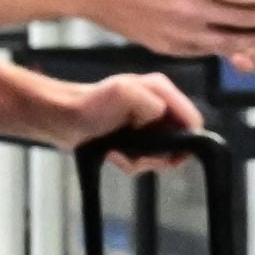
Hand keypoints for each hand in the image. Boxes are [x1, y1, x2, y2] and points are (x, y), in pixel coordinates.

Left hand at [1, 70, 202, 167]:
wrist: (62, 119)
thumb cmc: (90, 103)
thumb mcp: (124, 93)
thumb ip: (151, 103)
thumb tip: (162, 120)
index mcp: (161, 91)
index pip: (192, 119)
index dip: (187, 140)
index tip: (169, 154)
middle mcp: (158, 107)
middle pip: (180, 142)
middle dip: (160, 155)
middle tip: (139, 157)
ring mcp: (147, 125)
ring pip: (162, 155)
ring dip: (142, 161)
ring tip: (120, 154)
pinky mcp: (136, 140)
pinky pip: (145, 159)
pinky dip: (129, 162)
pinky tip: (113, 155)